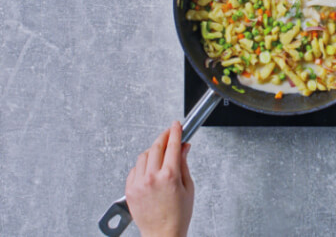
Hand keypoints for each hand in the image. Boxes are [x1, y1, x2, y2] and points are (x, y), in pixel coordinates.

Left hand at [125, 121, 193, 236]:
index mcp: (170, 176)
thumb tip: (183, 148)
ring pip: (144, 155)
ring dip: (153, 151)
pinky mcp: (130, 190)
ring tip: (160, 156)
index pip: (172, 145)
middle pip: (156, 146)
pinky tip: (150, 169)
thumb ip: (184, 164)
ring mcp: (139, 183)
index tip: (176, 125)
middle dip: (164, 137)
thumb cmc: (177, 216)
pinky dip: (142, 165)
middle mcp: (152, 178)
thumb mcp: (188, 187)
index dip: (175, 132)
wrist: (162, 234)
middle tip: (169, 134)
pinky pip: (135, 169)